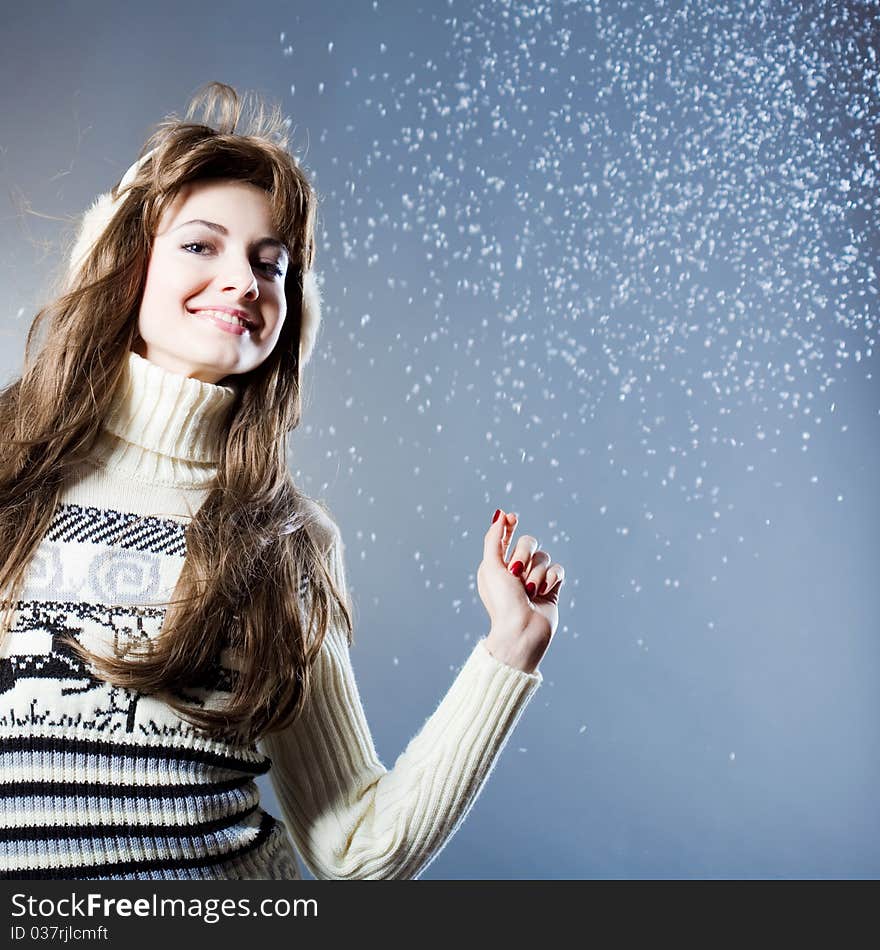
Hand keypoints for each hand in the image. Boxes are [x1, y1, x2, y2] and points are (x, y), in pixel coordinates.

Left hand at [477, 508, 564, 673]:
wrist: (522, 630)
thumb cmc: (502, 602)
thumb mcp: (490, 567)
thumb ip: (494, 539)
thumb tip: (500, 515)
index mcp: (497, 565)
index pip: (505, 537)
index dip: (509, 525)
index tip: (513, 518)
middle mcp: (516, 570)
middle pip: (528, 542)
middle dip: (523, 554)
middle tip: (516, 572)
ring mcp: (535, 578)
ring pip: (544, 557)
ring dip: (536, 573)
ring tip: (530, 591)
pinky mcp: (552, 587)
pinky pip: (558, 569)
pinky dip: (551, 579)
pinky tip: (543, 591)